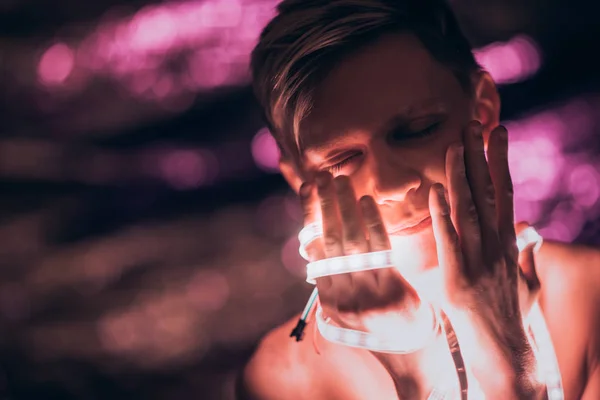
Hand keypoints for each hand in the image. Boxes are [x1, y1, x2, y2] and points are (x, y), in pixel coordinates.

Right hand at [299, 172, 423, 336]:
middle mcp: (341, 297)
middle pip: (329, 241)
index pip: (314, 248)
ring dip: (345, 208)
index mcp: (328, 298)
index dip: (310, 215)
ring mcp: (365, 296)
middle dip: (325, 205)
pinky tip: (367, 201)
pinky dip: (372, 224)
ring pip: (351, 243)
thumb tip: (315, 241)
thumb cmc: (380, 321)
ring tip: (341, 181)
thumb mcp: (348, 303)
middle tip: (323, 176)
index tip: (307, 188)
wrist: (411, 352)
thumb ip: (334, 275)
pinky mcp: (391, 293)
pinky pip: (379, 250)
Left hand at [429, 121, 540, 395]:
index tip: (497, 131)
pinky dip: (442, 215)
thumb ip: (527, 254)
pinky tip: (435, 190)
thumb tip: (532, 233)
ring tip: (455, 144)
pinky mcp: (457, 277)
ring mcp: (477, 260)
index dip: (500, 160)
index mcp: (508, 242)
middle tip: (473, 123)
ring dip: (461, 175)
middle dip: (479, 156)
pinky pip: (448, 240)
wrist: (504, 348)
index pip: (505, 191)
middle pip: (487, 191)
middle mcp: (494, 245)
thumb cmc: (512, 314)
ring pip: (469, 209)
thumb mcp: (526, 280)